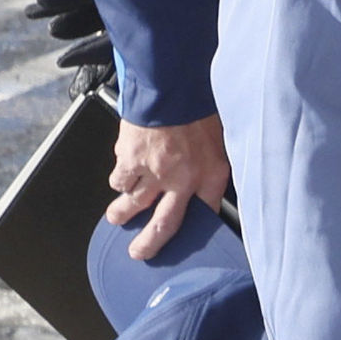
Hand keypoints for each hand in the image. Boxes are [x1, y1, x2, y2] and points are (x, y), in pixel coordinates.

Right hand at [106, 112, 233, 263]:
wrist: (172, 86)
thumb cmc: (199, 104)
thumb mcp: (223, 136)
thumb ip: (216, 160)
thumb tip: (212, 171)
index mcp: (212, 174)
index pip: (208, 212)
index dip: (198, 228)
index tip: (188, 238)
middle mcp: (182, 181)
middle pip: (164, 225)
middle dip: (150, 243)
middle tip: (139, 253)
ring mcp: (154, 174)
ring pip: (132, 206)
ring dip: (122, 215)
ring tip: (117, 219)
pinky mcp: (130, 162)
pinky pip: (119, 181)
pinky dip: (118, 182)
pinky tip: (120, 178)